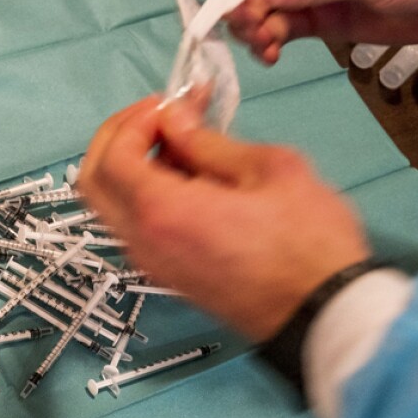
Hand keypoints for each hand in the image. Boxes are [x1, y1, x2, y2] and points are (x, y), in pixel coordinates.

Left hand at [77, 96, 370, 340]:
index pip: (113, 155)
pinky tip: (192, 176)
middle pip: (94, 181)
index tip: (171, 103)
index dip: (134, 120)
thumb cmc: (309, 243)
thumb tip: (173, 118)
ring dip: (133, 165)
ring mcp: (151, 263)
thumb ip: (207, 141)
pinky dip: (146, 192)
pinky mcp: (167, 274)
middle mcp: (143, 242)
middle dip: (119, 137)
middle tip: (162, 116)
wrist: (323, 314)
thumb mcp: (267, 169)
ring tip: (185, 142)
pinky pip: (135, 225)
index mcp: (163, 212)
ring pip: (111, 204)